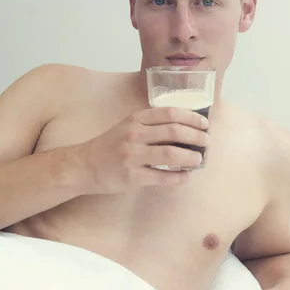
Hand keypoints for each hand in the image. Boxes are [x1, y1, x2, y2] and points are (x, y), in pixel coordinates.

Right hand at [76, 107, 207, 193]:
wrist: (83, 166)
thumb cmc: (110, 145)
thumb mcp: (128, 127)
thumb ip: (151, 125)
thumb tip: (185, 130)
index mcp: (136, 119)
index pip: (170, 113)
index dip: (192, 117)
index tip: (204, 123)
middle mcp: (135, 135)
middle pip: (174, 131)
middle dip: (196, 136)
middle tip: (206, 141)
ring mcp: (133, 156)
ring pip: (171, 154)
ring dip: (191, 157)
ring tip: (199, 159)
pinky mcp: (132, 177)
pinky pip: (162, 177)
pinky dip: (179, 177)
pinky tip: (186, 176)